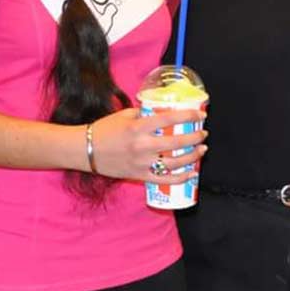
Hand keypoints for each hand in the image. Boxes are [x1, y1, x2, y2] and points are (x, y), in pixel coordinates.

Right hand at [87, 107, 207, 183]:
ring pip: (174, 162)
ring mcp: (142, 163)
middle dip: (195, 137)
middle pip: (177, 141)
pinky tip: (191, 173)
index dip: (189, 116)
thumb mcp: (125, 115)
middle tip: (203, 133)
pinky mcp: (139, 176)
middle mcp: (142, 145)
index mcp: (139, 127)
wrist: (85, 150)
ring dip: (192, 156)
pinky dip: (180, 178)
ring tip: (202, 150)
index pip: (170, 119)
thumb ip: (145, 114)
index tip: (201, 115)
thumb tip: (164, 111)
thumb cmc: (104, 130)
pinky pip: (164, 180)